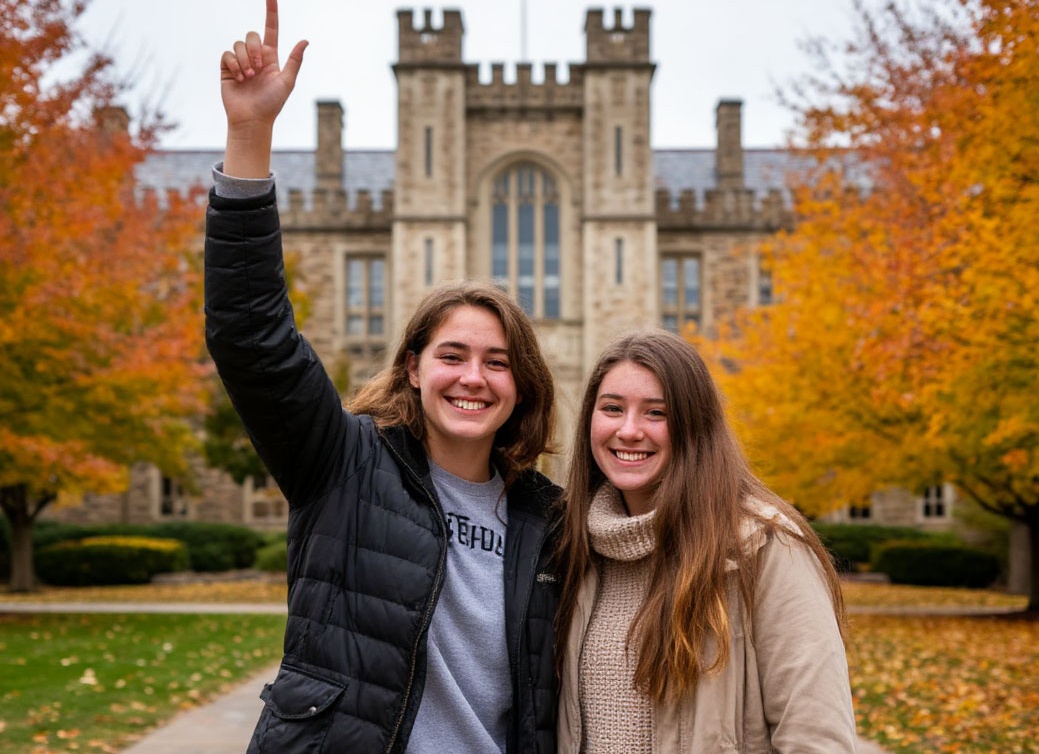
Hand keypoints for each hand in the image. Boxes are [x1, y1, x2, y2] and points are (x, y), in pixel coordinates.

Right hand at [219, 0, 306, 176]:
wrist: (252, 120)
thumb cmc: (272, 104)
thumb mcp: (286, 82)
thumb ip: (294, 60)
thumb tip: (305, 40)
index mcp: (271, 58)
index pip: (271, 29)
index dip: (271, 12)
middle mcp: (255, 57)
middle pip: (252, 35)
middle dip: (254, 49)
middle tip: (257, 69)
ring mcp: (240, 62)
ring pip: (238, 44)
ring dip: (244, 61)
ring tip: (248, 78)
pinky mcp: (227, 68)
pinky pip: (227, 54)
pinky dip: (234, 65)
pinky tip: (238, 79)